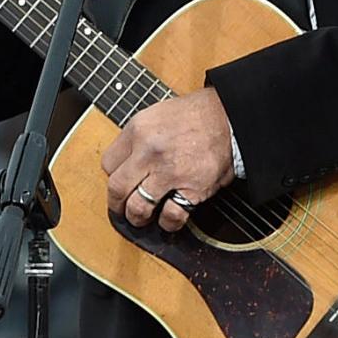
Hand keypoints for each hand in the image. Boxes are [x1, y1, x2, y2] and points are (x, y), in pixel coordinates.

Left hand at [102, 87, 234, 232]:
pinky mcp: (192, 188)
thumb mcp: (156, 114)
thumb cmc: (195, 114)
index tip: (119, 180)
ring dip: (137, 217)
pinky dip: (167, 223)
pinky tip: (167, 219)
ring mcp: (170, 172)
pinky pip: (171, 216)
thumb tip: (125, 162)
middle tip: (120, 207)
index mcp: (138, 130)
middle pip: (117, 188)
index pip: (108, 164)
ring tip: (140, 217)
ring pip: (138, 207)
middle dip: (116, 204)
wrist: (229, 116)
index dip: (113, 175)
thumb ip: (137, 138)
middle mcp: (149, 152)